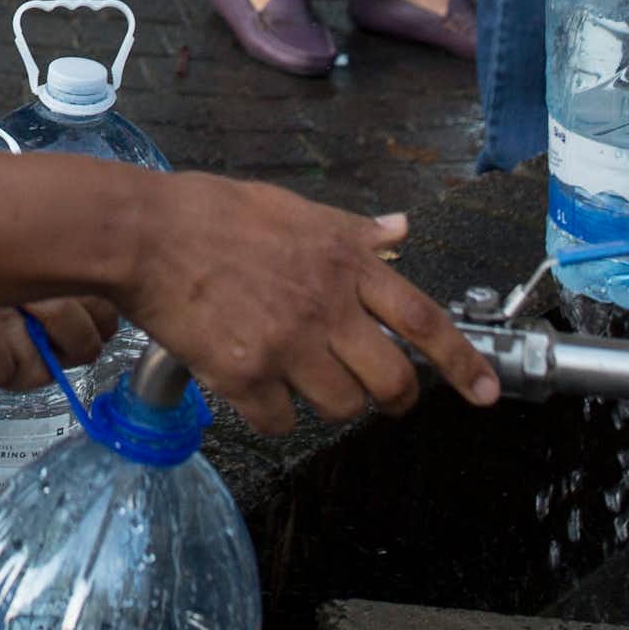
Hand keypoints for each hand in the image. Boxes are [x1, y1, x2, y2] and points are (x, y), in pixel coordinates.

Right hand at [111, 173, 496, 434]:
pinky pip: (280, 422)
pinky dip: (272, 415)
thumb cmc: (209, 212)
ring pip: (341, 408)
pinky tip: (253, 388)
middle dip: (393, 397)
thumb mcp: (290, 207)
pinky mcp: (244, 374)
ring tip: (298, 376)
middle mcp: (324, 306)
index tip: (486, 391)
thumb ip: (350, 228)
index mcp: (342, 262)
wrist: (142, 233)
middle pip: (391, 382)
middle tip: (376, 394)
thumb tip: (401, 230)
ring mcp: (286, 343)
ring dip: (328, 403)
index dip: (463, 362)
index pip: (423, 320)